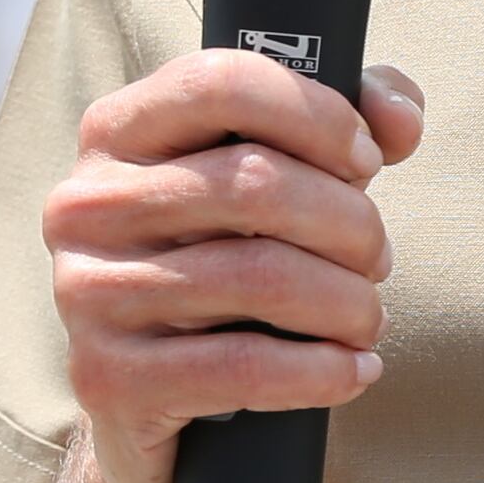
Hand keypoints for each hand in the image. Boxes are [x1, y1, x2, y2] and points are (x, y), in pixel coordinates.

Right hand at [42, 52, 426, 482]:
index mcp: (116, 131)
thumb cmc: (221, 263)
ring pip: (259, 278)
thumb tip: (399, 118)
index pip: (221, 83)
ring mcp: (86, 291)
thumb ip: (344, 124)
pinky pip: (243, 367)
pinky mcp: (108, 377)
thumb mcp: (272, 178)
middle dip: (349, 223)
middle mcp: (84, 203)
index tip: (366, 160)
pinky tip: (353, 370)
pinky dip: (322, 370)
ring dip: (346, 302)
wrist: (152, 398)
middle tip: (376, 257)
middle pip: (254, 184)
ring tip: (367, 317)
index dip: (317, 115)